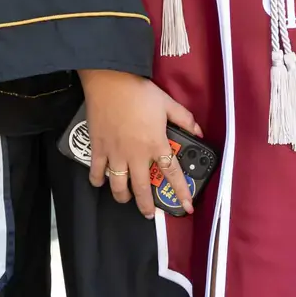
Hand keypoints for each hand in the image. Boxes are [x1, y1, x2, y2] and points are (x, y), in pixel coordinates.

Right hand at [77, 68, 200, 218]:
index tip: (186, 207)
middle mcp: (136, 155)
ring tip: (126, 199)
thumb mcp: (168, 103)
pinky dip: (97, 180)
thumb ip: (184, 119)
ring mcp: (115, 154)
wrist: (110, 82)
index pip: (172, 174)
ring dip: (123, 196)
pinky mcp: (97, 149)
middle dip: (146, 205)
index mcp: (156, 144)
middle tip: (150, 214)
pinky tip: (100, 182)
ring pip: (118, 185)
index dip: (181, 192)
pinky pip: (96, 171)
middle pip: (142, 188)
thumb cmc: (141, 92)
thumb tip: (199, 131)